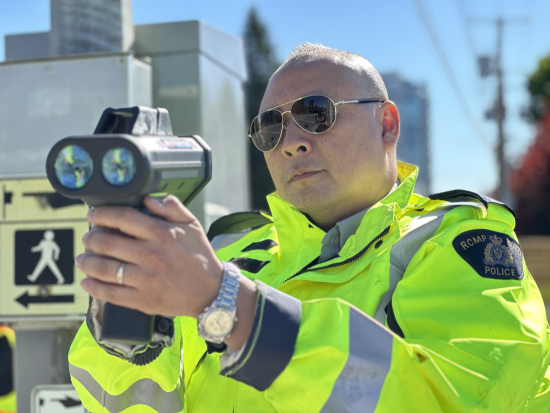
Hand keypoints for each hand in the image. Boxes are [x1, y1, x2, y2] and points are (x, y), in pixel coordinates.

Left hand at [76, 195, 222, 318]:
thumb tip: (148, 198)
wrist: (211, 291)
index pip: (123, 218)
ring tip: (83, 258)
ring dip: (87, 262)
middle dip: (90, 238)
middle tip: (88, 237)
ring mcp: (146, 279)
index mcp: (162, 234)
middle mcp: (152, 256)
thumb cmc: (200, 256)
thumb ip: (171, 207)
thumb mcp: (192, 225)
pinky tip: (87, 281)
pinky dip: (94, 287)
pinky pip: (110, 293)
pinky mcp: (143, 300)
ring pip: (104, 268)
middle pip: (107, 242)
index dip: (102, 214)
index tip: (93, 215)